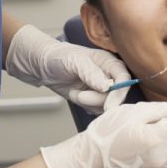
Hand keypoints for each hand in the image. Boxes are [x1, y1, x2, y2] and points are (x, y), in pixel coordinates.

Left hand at [6, 25, 131, 112]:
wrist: (42, 66)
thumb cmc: (59, 57)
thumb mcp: (74, 61)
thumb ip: (91, 72)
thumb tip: (107, 87)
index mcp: (109, 62)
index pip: (124, 78)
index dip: (120, 91)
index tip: (109, 104)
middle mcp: (109, 75)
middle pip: (117, 95)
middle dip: (99, 99)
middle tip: (81, 96)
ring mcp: (102, 88)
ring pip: (107, 105)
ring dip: (89, 103)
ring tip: (74, 93)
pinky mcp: (93, 99)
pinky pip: (97, 110)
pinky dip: (86, 107)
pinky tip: (76, 96)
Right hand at [40, 90, 166, 167]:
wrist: (90, 161)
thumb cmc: (108, 132)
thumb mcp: (134, 111)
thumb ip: (163, 109)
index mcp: (158, 137)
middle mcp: (163, 156)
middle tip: (158, 111)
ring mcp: (161, 167)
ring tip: (144, 128)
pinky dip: (163, 142)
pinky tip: (143, 141)